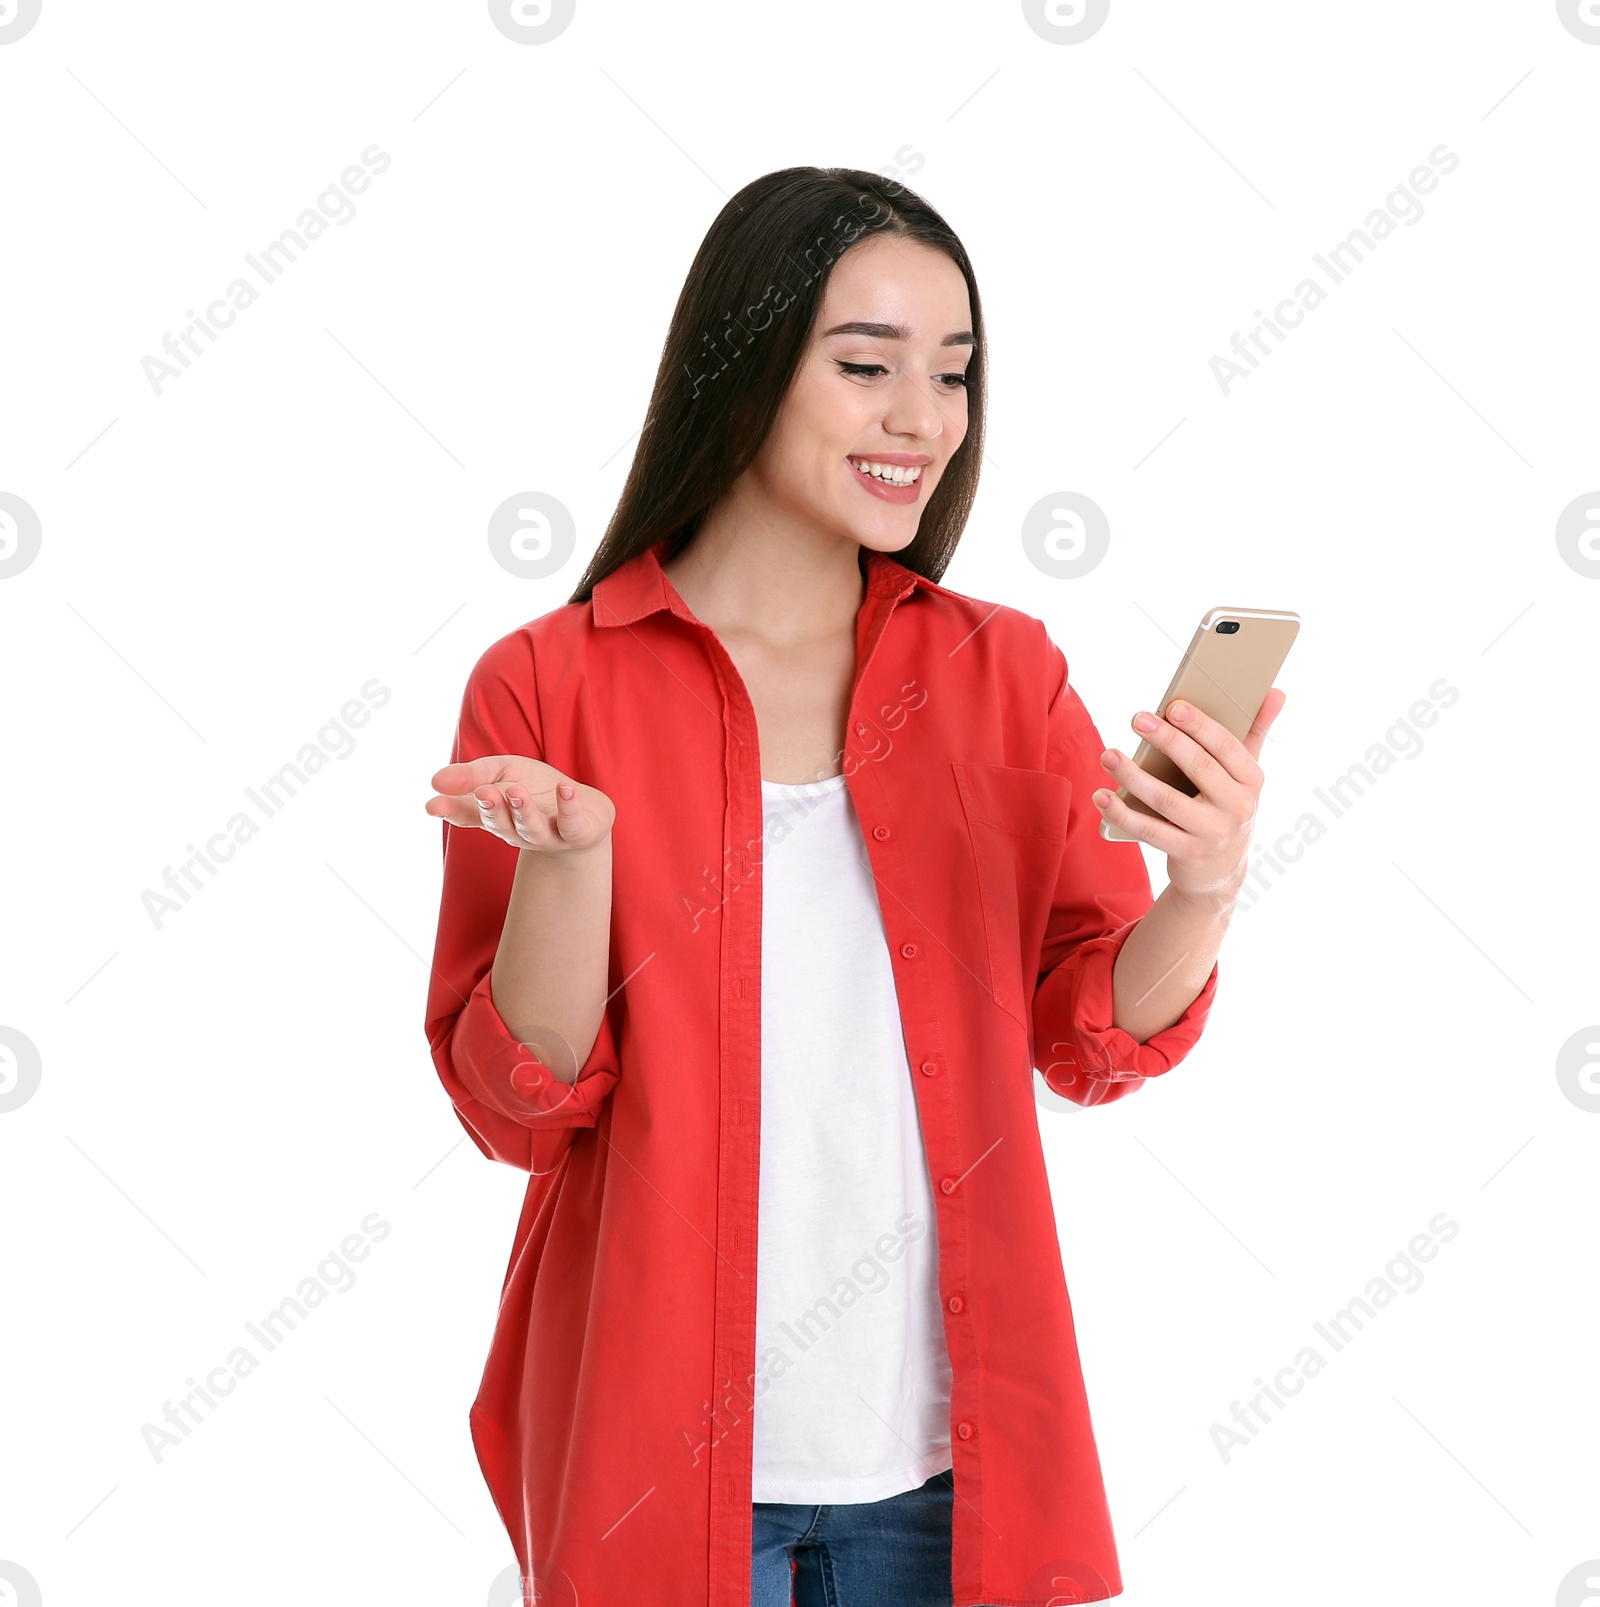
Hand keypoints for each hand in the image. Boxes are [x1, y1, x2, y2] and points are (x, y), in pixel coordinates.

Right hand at [426, 754, 614, 853]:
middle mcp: (516, 830)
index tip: (432, 805)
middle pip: (499, 823)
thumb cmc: (536, 790)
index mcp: (494, 815)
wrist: (586, 812)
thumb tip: (436, 781)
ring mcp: (547, 835)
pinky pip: (571, 823)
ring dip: (523, 809)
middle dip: (491, 808)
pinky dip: (568, 805)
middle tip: (483, 792)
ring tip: (517, 790)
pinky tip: (565, 788)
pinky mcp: (576, 833)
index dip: (450, 810)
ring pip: (531, 828)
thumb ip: (473, 774)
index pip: (467, 814)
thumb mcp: (503, 772)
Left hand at [1091, 690, 1286, 903]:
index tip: (1173, 706)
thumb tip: (1276, 691)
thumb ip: (1257, 732)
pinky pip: (1149, 831)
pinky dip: (1122, 813)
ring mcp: (1212, 833)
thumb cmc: (1228, 808)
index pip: (1228, 747)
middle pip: (1198, 767)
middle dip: (1166, 740)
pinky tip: (1102, 796)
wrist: (1222, 873)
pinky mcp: (1186, 853)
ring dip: (1133, 776)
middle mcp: (1237, 807)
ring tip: (1109, 755)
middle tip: (1137, 718)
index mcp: (1252, 781)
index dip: (1201, 725)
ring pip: (1167, 800)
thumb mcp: (1247, 775)